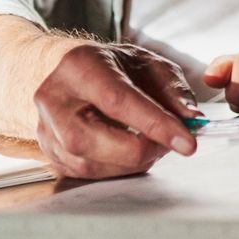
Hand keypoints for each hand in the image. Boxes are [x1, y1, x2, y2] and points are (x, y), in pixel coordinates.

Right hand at [32, 42, 198, 179]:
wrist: (67, 73)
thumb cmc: (111, 66)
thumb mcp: (149, 64)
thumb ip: (173, 90)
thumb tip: (192, 121)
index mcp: (80, 67)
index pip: (118, 101)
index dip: (155, 125)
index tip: (187, 142)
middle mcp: (55, 100)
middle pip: (94, 140)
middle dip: (142, 149)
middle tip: (170, 142)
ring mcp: (46, 130)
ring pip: (90, 164)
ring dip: (131, 163)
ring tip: (152, 143)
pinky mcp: (49, 154)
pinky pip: (86, 174)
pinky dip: (117, 169)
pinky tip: (130, 151)